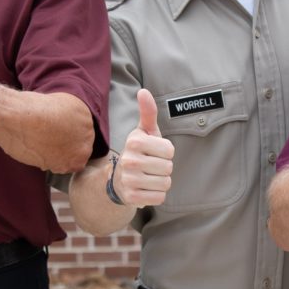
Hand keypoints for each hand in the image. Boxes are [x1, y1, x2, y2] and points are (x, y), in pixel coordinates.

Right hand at [114, 88, 173, 207]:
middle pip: (168, 167)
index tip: (153, 152)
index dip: (166, 152)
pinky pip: (160, 197)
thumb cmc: (139, 151)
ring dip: (161, 181)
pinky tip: (146, 188)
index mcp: (134, 142)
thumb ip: (148, 112)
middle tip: (150, 166)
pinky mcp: (132, 197)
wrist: (119, 179)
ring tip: (149, 177)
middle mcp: (129, 160)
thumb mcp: (144, 131)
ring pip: (166, 183)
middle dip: (164, 168)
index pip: (170, 150)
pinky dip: (156, 194)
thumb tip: (143, 91)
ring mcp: (129, 180)